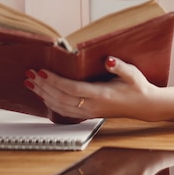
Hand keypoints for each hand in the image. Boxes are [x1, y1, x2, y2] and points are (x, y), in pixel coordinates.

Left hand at [24, 56, 162, 121]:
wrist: (144, 106)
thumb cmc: (138, 87)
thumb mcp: (133, 74)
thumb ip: (120, 67)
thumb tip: (109, 60)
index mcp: (101, 95)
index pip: (72, 89)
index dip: (55, 81)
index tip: (42, 72)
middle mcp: (92, 106)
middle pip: (61, 98)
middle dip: (43, 86)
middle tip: (29, 74)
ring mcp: (89, 112)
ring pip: (60, 106)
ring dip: (43, 94)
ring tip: (31, 83)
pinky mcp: (88, 114)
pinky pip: (64, 111)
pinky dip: (50, 103)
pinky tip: (43, 95)